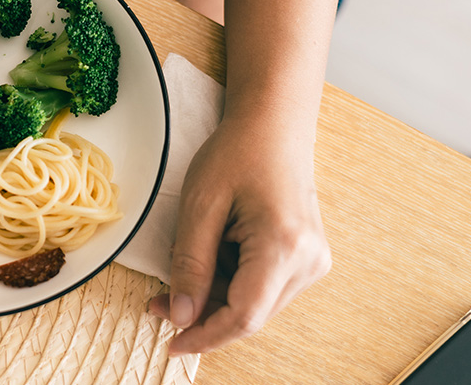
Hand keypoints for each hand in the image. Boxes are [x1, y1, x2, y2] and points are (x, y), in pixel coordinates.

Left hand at [148, 114, 330, 354]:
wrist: (273, 126)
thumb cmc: (237, 153)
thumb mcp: (200, 206)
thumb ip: (190, 265)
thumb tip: (182, 316)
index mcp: (285, 246)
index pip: (245, 317)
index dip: (204, 336)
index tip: (170, 344)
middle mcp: (309, 261)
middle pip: (251, 315)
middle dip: (201, 315)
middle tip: (157, 303)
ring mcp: (312, 261)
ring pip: (256, 305)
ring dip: (214, 298)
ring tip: (180, 270)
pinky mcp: (306, 258)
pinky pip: (263, 288)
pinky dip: (230, 283)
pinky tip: (209, 258)